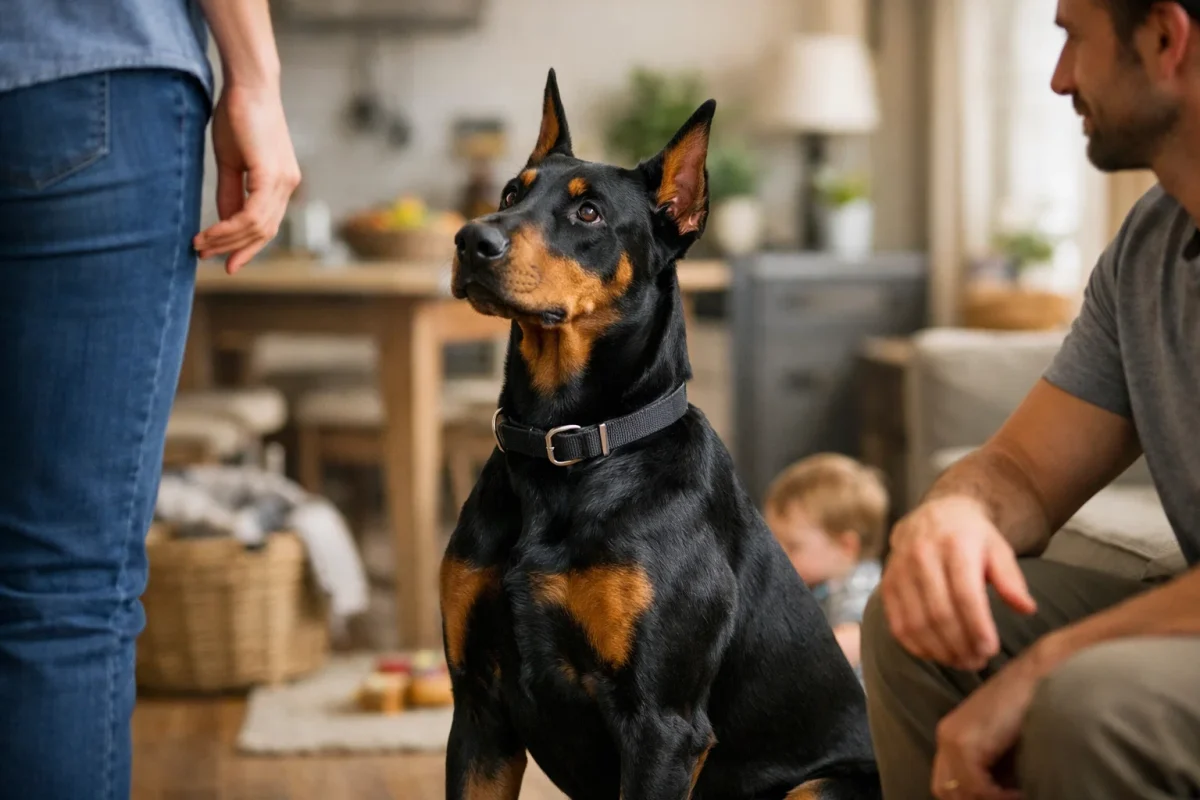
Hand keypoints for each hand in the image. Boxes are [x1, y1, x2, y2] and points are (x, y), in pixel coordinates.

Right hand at [193, 82, 300, 273]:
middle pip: (263, 232)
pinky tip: (211, 233)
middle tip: (205, 258)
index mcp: (281, 184)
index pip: (267, 226)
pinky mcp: (273, 175)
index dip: (246, 247)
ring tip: (200, 246)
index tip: (226, 262)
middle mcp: (288, 186)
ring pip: (257, 227)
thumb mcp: (232, 163)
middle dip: (233, 248)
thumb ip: (231, 194)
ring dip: (226, 240)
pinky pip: (253, 214)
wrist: (248, 85)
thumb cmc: (238, 117)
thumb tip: (224, 223)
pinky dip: (230, 227)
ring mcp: (284, 182)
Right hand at [881, 496, 1036, 670]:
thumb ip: (1011, 579)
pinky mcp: (887, 584)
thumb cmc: (971, 538)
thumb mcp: (998, 549)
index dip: (977, 627)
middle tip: (977, 662)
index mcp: (955, 545)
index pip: (965, 594)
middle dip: (960, 645)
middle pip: (940, 613)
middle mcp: (922, 556)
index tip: (990, 650)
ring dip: (939, 650)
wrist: (933, 516)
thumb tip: (1026, 609)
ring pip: (917, 622)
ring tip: (960, 661)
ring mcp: (900, 570)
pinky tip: (936, 654)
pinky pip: (898, 623)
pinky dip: (916, 646)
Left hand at [931, 650, 1045, 799]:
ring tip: (1018, 795)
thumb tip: (999, 792)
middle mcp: (946, 736)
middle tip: (1008, 798)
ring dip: (989, 799)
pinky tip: (1020, 791)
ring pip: (960, 792)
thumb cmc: (1031, 708)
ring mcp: (953, 738)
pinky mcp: (966, 743)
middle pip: (947, 791)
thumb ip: (993, 767)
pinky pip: (976, 787)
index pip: (948, 785)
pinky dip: (999, 796)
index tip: (1002, 798)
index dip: (972, 797)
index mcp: (952, 735)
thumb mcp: (1004, 742)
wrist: (1040, 676)